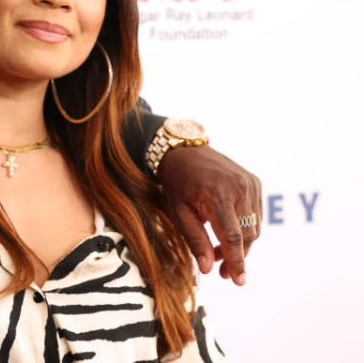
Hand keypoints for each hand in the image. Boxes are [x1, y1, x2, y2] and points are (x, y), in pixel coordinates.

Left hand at [157, 144, 261, 285]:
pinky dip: (245, 228)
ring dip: (240, 244)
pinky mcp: (255, 182)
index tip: (239, 281)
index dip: (236, 261)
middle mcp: (239, 188)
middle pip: (246, 235)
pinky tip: (227, 231)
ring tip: (218, 252)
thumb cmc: (177, 183)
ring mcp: (250, 184)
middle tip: (220, 272)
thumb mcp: (178, 212)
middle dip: (235, 256)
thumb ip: (195, 240)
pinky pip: (255, 215)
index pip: (232, 236)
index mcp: (216, 195)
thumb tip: (208, 269)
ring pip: (254, 228)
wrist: (184, 151)